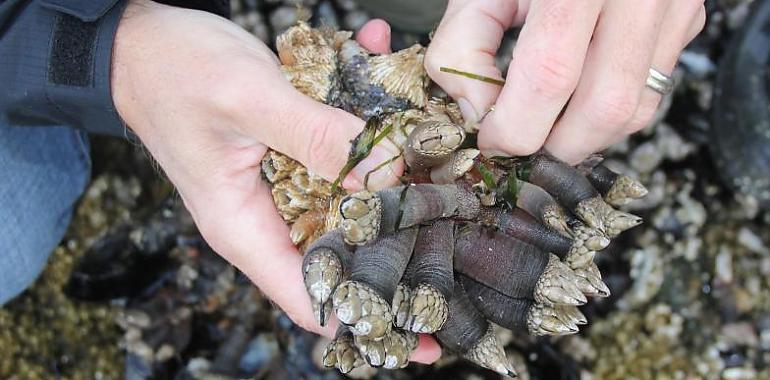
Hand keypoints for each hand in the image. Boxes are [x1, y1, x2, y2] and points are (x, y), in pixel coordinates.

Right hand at [111, 1, 439, 361]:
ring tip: (438, 145)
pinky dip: (366, 116)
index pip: (311, 298)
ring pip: (352, 195)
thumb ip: (314, 137)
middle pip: (345, 251)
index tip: (425, 320)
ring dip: (393, 165)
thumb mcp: (246, 100)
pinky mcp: (293, 149)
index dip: (367, 315)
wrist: (143, 41)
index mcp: (245, 228)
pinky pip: (341, 146)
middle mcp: (268, 215)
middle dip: (400, 239)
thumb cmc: (173, 73)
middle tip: (457, 222)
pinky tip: (384, 69)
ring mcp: (283, 183)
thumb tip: (383, 171)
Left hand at [425, 0, 705, 163]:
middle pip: (603, 107)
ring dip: (585, 136)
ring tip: (547, 124)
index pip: (549, 74)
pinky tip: (579, 98)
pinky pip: (654, 91)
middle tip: (520, 144)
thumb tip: (479, 113)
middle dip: (554, 146)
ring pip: (635, 110)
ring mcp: (672, 3)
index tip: (490, 139)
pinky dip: (612, 111)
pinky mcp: (688, 17)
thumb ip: (464, 47)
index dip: (514, 126)